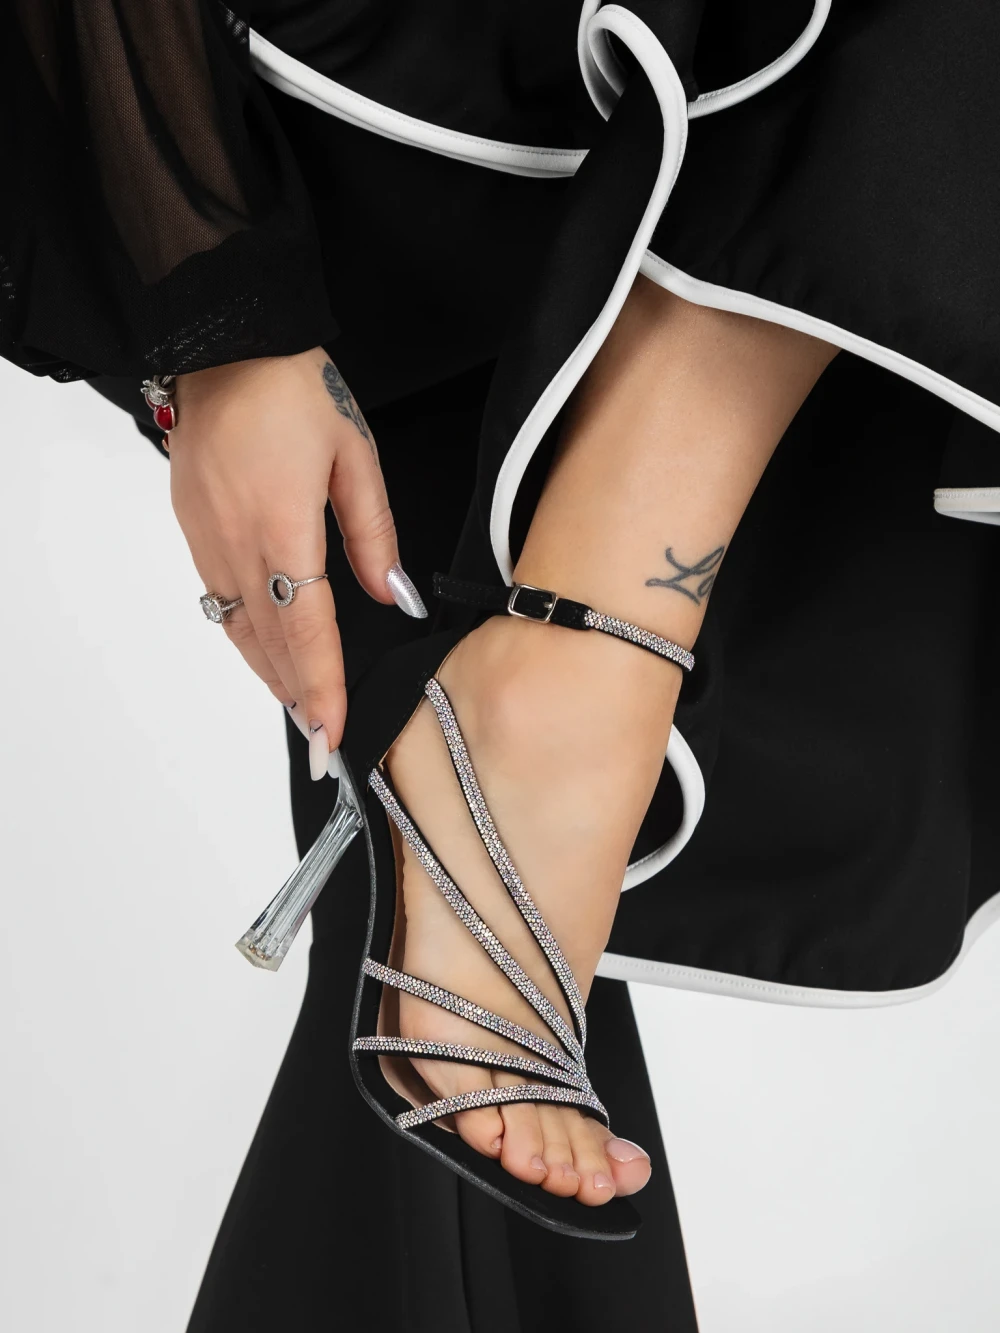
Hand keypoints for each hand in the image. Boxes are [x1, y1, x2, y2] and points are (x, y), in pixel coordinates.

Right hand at [168, 347, 424, 775]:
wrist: (225, 344)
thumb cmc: (293, 389)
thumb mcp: (355, 455)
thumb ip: (374, 534)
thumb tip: (393, 595)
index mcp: (283, 526)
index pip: (307, 628)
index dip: (321, 686)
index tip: (331, 731)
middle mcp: (237, 542)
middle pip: (270, 640)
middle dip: (297, 696)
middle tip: (320, 741)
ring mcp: (207, 538)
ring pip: (240, 626)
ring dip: (270, 672)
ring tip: (298, 708)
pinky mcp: (193, 528)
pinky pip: (221, 598)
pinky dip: (246, 635)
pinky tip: (265, 651)